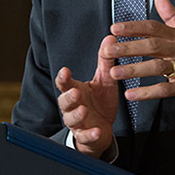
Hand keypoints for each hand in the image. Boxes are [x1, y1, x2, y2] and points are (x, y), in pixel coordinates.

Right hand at [55, 35, 119, 156]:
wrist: (102, 129)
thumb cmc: (100, 102)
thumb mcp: (105, 80)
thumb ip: (105, 61)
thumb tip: (111, 38)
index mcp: (75, 90)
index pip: (65, 83)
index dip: (63, 77)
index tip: (65, 71)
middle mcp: (73, 107)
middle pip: (64, 101)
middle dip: (68, 97)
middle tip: (75, 92)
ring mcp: (78, 122)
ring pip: (71, 119)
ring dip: (77, 115)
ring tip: (84, 110)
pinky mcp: (86, 136)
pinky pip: (85, 136)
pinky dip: (90, 134)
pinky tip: (97, 131)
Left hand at [106, 0, 174, 112]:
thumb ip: (171, 16)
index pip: (154, 27)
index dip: (134, 27)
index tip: (115, 29)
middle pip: (153, 45)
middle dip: (129, 47)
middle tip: (109, 50)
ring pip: (158, 67)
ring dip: (134, 70)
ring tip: (115, 73)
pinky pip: (165, 89)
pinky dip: (147, 93)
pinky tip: (132, 94)